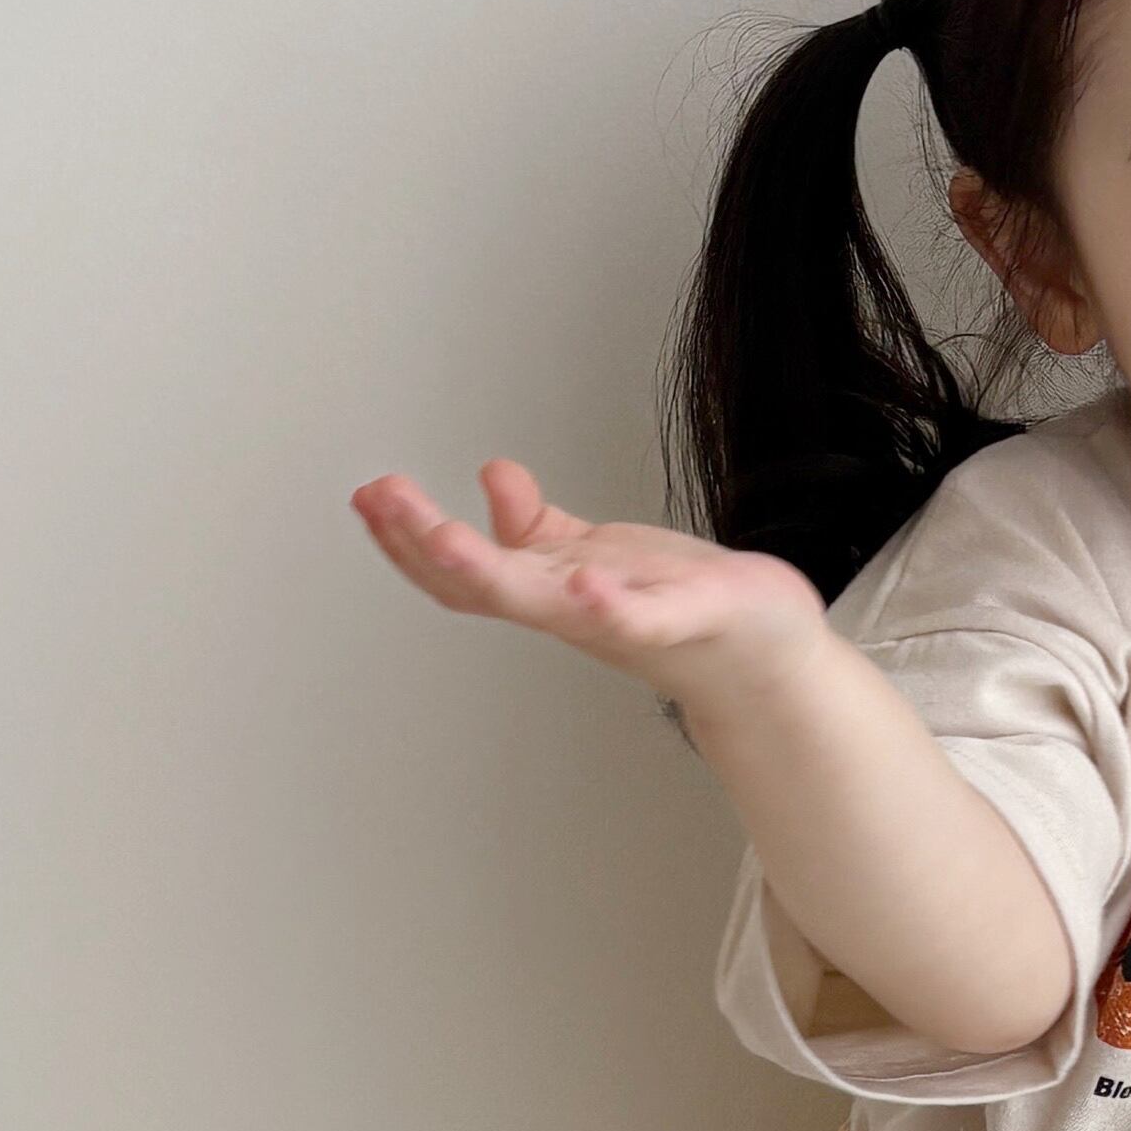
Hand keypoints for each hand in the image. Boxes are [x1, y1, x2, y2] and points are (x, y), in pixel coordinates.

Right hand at [349, 459, 826, 685]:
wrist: (761, 653)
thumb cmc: (682, 607)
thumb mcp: (593, 556)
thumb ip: (537, 526)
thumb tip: (491, 477)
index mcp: (551, 592)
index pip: (463, 573)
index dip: (408, 540)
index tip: (369, 498)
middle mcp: (575, 611)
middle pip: (484, 586)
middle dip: (422, 544)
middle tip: (379, 502)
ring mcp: (624, 620)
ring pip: (544, 605)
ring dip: (491, 574)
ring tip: (444, 538)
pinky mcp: (684, 620)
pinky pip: (638, 622)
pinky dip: (610, 609)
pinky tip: (586, 583)